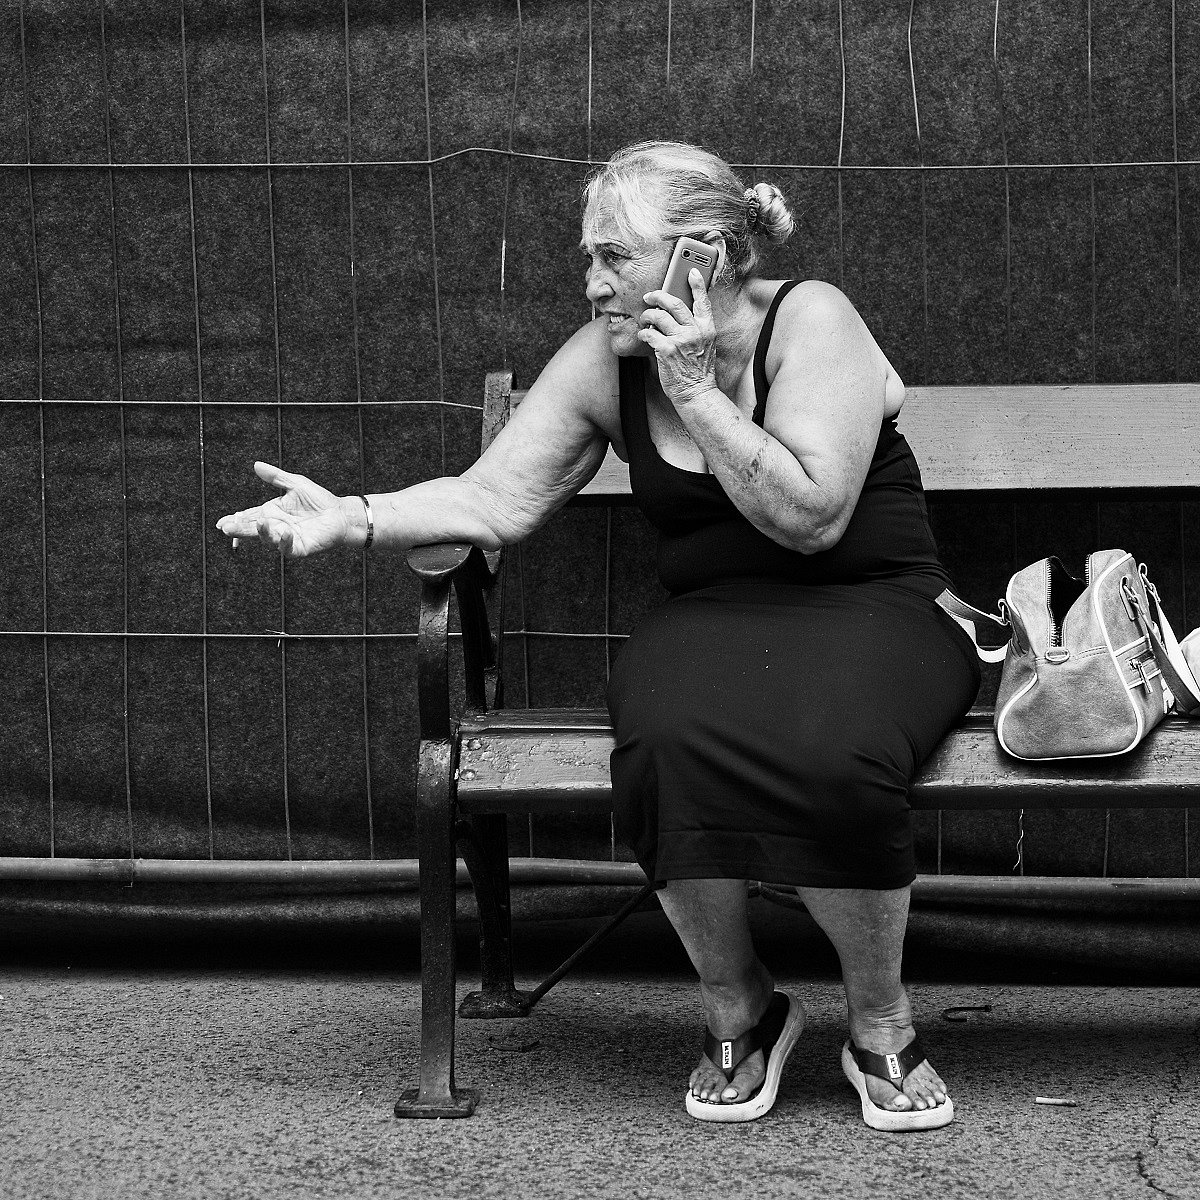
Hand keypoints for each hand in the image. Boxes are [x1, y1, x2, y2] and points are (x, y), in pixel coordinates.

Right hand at [216, 461, 355, 557]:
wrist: (341, 513)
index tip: (221, 522)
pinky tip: (285, 532)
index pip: (249, 516)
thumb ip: (276, 477)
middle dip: (240, 529)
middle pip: (254, 529)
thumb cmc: (319, 500)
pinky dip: (285, 542)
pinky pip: (288, 548)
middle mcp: (276, 527)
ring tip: (258, 524)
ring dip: (262, 533)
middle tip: (226, 528)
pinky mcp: (300, 548)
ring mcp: (287, 539)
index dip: (235, 519)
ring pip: (269, 539)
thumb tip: (256, 465)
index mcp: (272, 512)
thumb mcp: (295, 484)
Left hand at [638, 268, 718, 406]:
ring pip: (658, 316)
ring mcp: (681, 340)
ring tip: (645, 318)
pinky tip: (644, 336)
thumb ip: (695, 328)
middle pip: (675, 303)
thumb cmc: (698, 370)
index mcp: (707, 328)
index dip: (696, 283)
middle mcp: (695, 331)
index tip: (689, 270)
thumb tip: (676, 313)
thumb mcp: (705, 345)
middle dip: (659, 295)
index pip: (702, 300)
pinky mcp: (666, 350)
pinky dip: (643, 333)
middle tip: (650, 296)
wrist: (696, 393)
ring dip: (648, 315)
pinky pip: (649, 334)